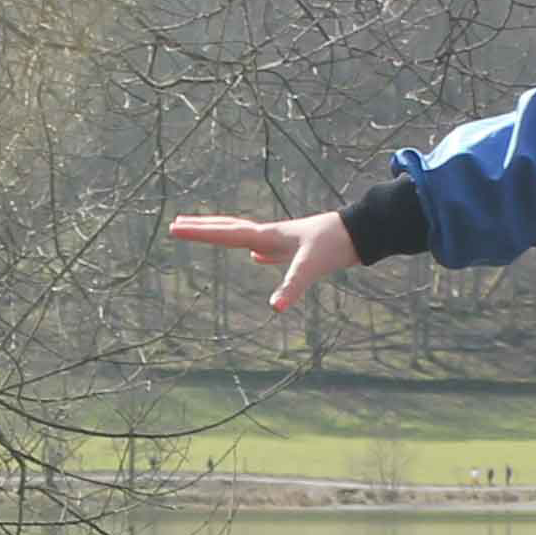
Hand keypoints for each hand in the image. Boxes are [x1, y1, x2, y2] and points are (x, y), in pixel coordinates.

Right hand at [167, 209, 359, 311]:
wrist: (361, 232)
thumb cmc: (335, 245)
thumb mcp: (311, 267)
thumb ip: (292, 286)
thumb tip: (274, 308)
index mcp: (268, 236)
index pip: (226, 234)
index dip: (199, 233)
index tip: (174, 228)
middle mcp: (271, 235)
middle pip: (229, 229)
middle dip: (201, 228)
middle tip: (176, 226)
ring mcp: (283, 241)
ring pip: (245, 236)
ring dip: (223, 234)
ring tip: (206, 233)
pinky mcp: (297, 248)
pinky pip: (267, 248)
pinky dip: (256, 251)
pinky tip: (256, 256)